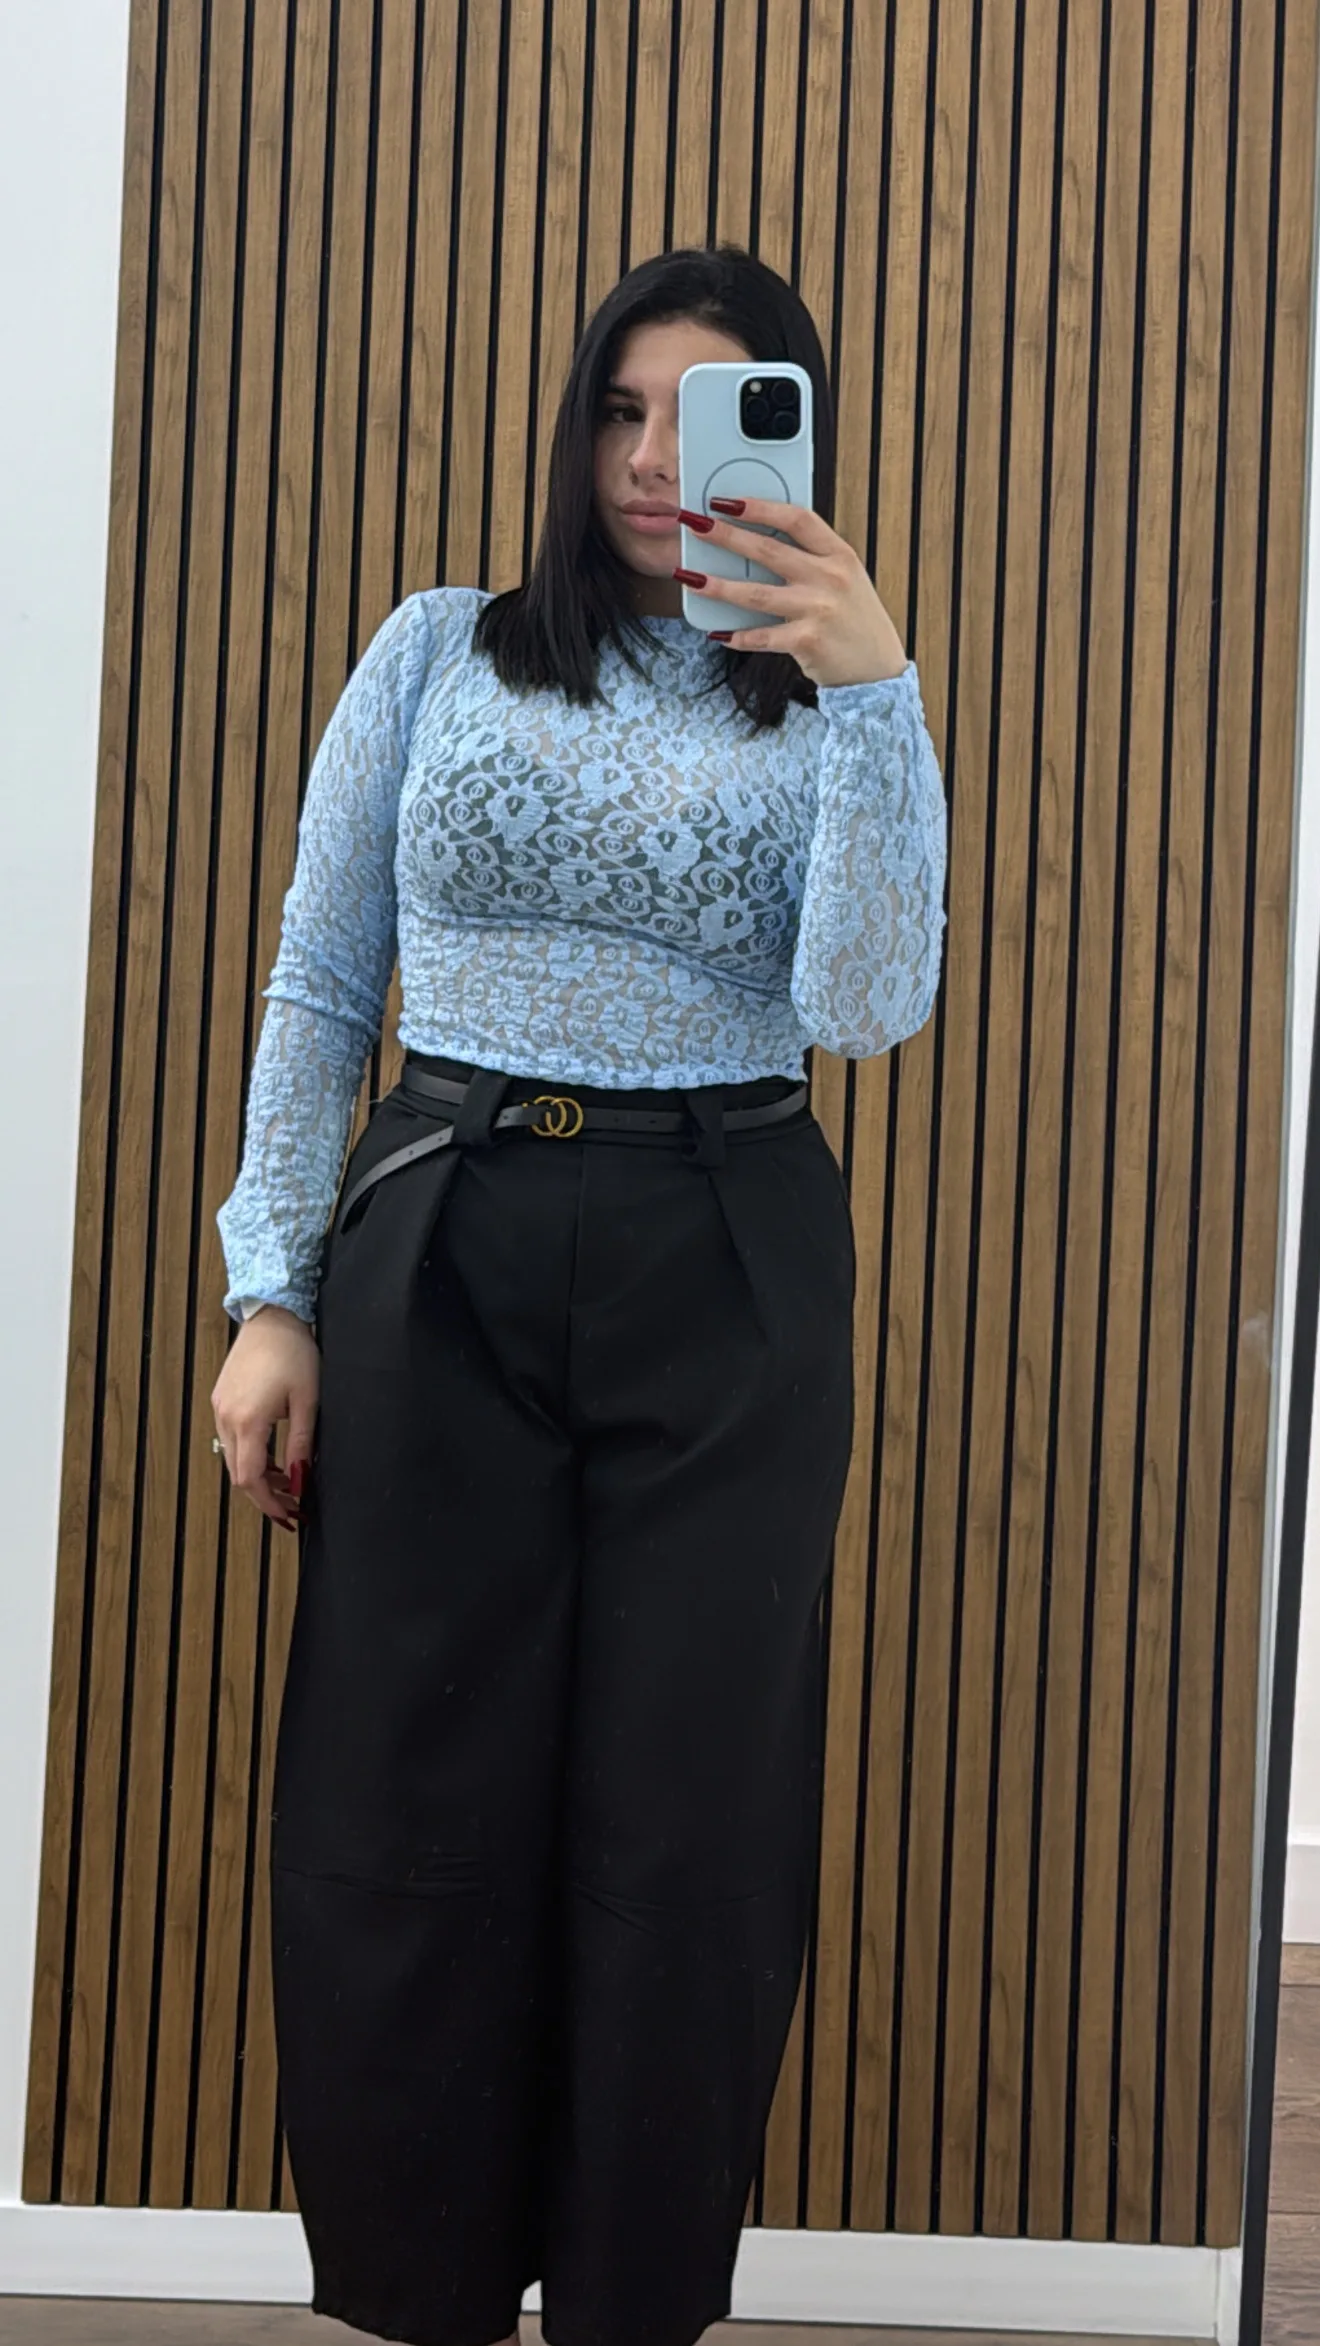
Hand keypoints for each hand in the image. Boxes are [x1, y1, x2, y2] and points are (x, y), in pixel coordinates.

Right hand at [211, 1307, 319, 1531]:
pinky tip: (272, 1455)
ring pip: (233, 1457)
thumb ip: (302, 1444)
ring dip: (257, 1475)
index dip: (268, 1503)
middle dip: (265, 1495)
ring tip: (287, 1480)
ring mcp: (219, 1408)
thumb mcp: (307, 1402)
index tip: (288, 1516)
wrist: (271, 1316)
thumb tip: (299, 1480)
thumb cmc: (294, 1353)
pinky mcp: (220, 1399)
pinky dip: (249, 1454)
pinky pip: (230, 1439)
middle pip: (238, 1473)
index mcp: (248, 1422)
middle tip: (292, 1505)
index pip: (250, 1479)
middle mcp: (226, 1418)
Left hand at [673, 495, 907, 686]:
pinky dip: (737, 636)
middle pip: (768, 550)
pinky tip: (717, 633)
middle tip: (695, 524)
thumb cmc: (855, 621)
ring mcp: (818, 610)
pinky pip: (761, 636)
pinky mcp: (806, 641)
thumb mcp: (844, 579)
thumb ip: (811, 559)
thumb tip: (758, 543)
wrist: (877, 670)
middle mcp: (829, 578)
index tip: (726, 501)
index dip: (759, 507)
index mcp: (839, 554)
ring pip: (755, 594)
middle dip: (725, 536)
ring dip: (717, 585)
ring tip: (689, 577)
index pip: (796, 519)